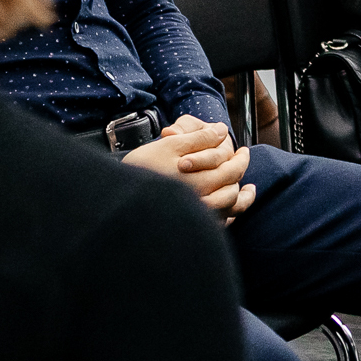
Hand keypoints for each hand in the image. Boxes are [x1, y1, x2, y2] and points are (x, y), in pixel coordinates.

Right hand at [123, 115, 255, 222]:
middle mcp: (200, 204)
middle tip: (243, 161)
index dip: (241, 159)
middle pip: (232, 191)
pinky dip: (227, 218)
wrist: (114, 199)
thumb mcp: (169, 146)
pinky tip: (229, 210)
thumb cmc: (141, 169)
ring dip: (240, 199)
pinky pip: (216, 227)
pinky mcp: (188, 230)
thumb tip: (222, 130)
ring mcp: (194, 220)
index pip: (232, 171)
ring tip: (246, 190)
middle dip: (241, 174)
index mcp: (199, 182)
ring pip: (227, 212)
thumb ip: (199, 138)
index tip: (243, 151)